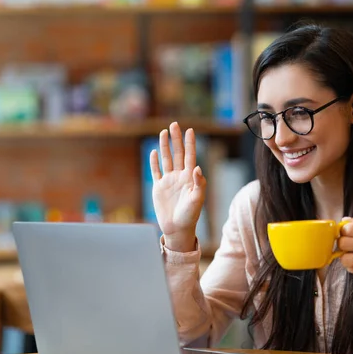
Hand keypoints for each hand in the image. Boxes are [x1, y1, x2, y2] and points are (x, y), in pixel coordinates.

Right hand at [150, 122, 206, 251]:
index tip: (190, 130)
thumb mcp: (197, 200)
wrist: (177, 228)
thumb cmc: (190, 215)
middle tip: (174, 124)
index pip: (190, 156)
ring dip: (164, 146)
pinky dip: (154, 162)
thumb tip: (197, 167)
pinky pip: (155, 171)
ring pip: (166, 159)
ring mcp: (168, 181)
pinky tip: (153, 152)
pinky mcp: (158, 187)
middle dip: (176, 139)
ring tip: (163, 132)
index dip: (190, 143)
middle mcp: (179, 176)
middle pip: (178, 153)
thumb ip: (199, 184)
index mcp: (190, 178)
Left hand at [337, 216, 352, 288]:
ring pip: (344, 258)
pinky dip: (351, 266)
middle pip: (343, 242)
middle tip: (348, 245)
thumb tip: (343, 220)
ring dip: (344, 256)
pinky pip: (350, 268)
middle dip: (342, 243)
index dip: (343, 231)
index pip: (347, 228)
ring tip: (351, 255)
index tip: (346, 234)